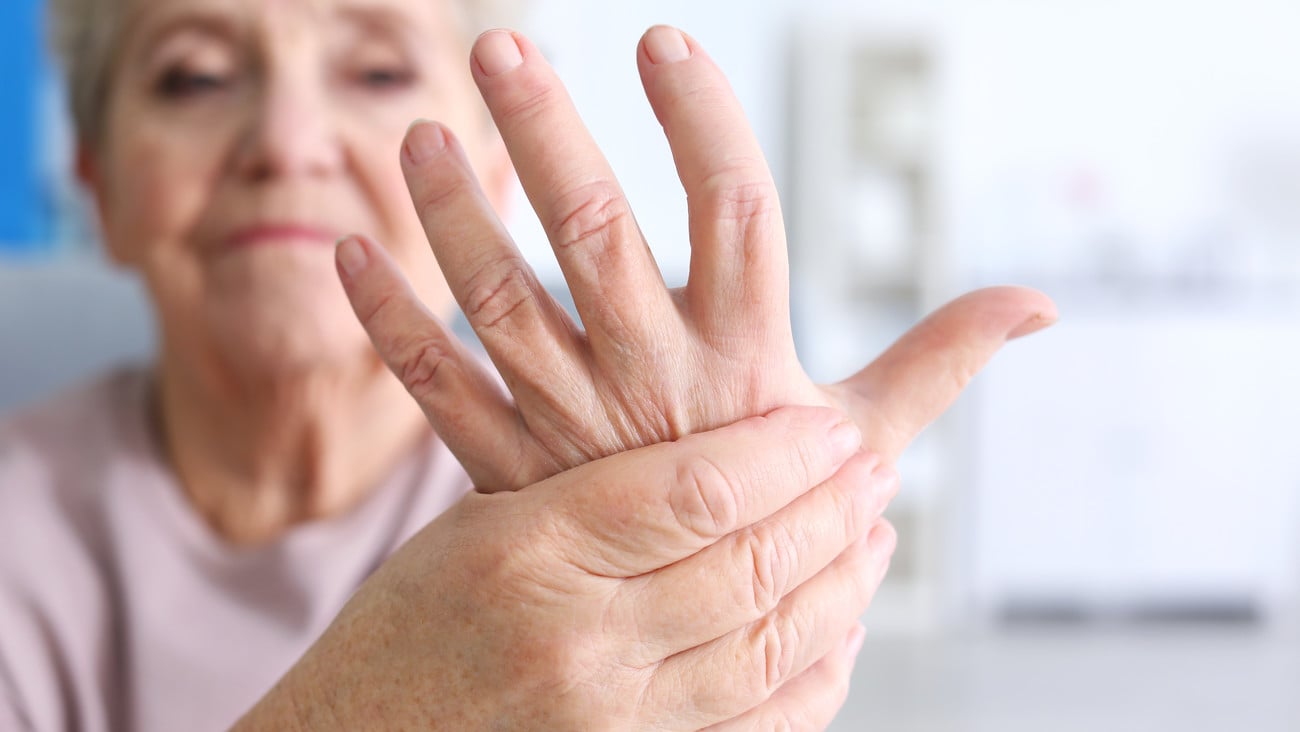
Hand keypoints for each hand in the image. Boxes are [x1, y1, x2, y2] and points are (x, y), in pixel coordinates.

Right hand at [237, 407, 898, 730]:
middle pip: (747, 564)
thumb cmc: (411, 623)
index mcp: (529, 550)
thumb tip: (724, 456)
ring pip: (769, 646)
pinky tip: (840, 632)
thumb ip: (596, 492)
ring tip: (874, 536)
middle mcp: (576, 641)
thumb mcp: (478, 525)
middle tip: (875, 466)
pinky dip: (815, 677)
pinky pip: (757, 729)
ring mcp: (609, 721)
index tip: (829, 425)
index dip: (782, 453)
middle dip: (830, 509)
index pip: (695, 489)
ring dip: (840, 585)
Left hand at [336, 25, 1056, 490]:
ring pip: (503, 304)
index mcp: (744, 361)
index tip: (665, 41)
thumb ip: (940, 360)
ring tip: (418, 136)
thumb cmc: (786, 515)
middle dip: (550, 137)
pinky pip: (438, 393)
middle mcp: (653, 384)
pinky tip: (349, 253)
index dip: (702, 124)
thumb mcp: (868, 438)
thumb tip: (1038, 305)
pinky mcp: (512, 472)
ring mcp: (573, 428)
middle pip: (597, 237)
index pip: (734, 214)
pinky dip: (390, 325)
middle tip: (505, 48)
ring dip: (454, 219)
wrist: (704, 635)